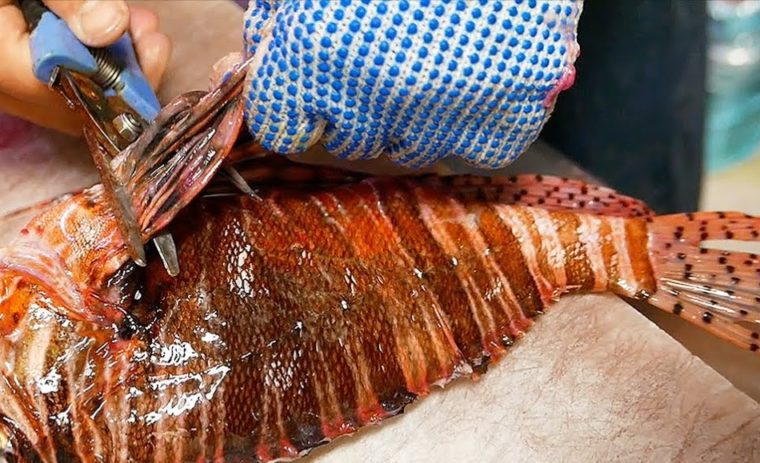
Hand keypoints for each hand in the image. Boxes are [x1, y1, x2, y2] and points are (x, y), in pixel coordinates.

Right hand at [0, 0, 170, 134]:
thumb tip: (112, 27)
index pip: (67, 96)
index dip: (117, 81)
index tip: (151, 46)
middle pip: (67, 107)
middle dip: (116, 74)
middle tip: (147, 33)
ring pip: (59, 97)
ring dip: (100, 64)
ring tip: (128, 23)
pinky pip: (40, 82)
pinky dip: (73, 60)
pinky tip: (92, 30)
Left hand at [243, 0, 582, 168]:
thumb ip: (274, 15)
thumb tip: (245, 63)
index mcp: (316, 51)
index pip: (282, 127)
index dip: (293, 107)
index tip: (305, 94)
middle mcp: (377, 90)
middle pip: (347, 142)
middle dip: (352, 108)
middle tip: (376, 61)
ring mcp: (449, 102)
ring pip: (412, 150)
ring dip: (411, 119)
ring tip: (424, 63)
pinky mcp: (514, 100)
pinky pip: (483, 148)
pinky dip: (475, 126)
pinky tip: (471, 86)